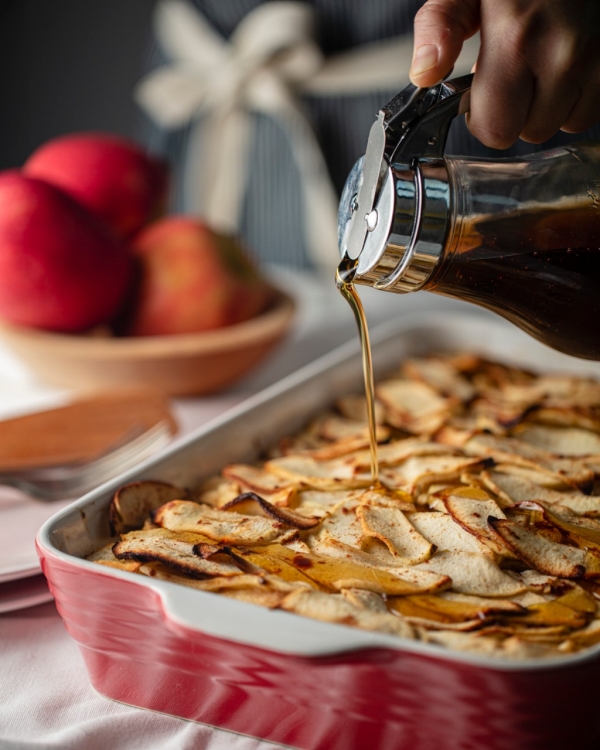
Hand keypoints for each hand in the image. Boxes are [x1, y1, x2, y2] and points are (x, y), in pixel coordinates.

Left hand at [410, 0, 599, 148]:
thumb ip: (441, 26)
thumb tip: (425, 74)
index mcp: (516, 37)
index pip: (496, 129)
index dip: (483, 119)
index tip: (482, 97)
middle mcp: (563, 52)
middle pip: (531, 132)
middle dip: (517, 113)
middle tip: (514, 76)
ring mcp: (596, 57)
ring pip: (566, 124)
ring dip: (551, 106)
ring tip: (543, 66)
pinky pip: (594, 108)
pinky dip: (579, 95)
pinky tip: (568, 66)